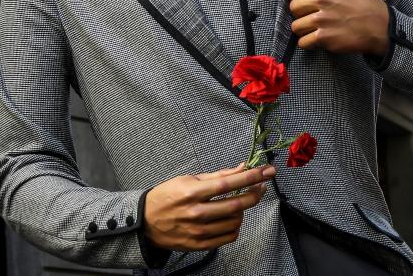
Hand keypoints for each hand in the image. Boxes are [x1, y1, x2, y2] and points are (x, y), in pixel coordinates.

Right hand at [143, 163, 274, 250]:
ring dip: (243, 211)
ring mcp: (198, 231)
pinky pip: (228, 237)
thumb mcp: (188, 179)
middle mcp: (196, 213)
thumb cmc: (167, 196)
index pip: (229, 183)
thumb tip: (244, 167)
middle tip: (260, 186)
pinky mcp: (199, 245)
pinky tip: (231, 219)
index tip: (267, 172)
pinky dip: (235, 227)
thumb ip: (219, 175)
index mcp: (192, 192)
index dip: (252, 177)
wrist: (144, 222)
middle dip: (255, 193)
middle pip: (237, 204)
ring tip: (238, 204)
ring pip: (236, 221)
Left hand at [288, 0, 388, 55]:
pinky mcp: (325, 38)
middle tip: (314, 15)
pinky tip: (319, 39)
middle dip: (301, 13)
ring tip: (317, 28)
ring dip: (304, 29)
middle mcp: (323, 1)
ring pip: (296, 26)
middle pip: (294, 8)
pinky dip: (308, 43)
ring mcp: (323, 21)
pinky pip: (303, 42)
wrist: (380, 26)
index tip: (306, 1)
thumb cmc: (364, 0)